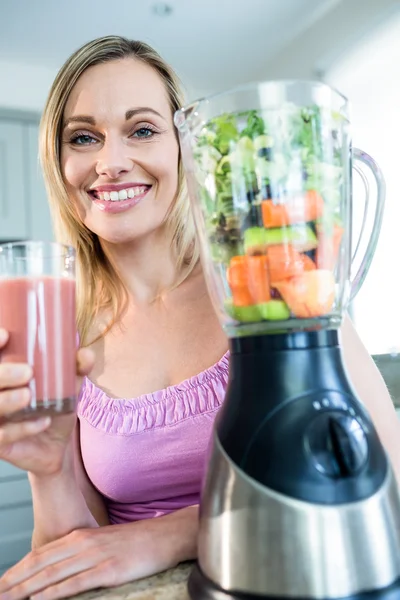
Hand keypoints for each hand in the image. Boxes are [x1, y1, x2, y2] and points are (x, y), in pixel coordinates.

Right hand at [0, 328, 93, 474]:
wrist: (56, 446)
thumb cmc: (53, 408)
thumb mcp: (68, 385)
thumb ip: (77, 367)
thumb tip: (85, 353)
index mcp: (4, 375)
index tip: (6, 335)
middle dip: (2, 374)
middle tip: (27, 372)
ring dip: (6, 400)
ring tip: (28, 396)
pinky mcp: (0, 443)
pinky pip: (2, 436)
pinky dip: (22, 428)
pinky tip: (43, 421)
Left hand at [0, 518, 186, 599]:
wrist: (163, 536)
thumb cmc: (134, 541)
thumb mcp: (101, 541)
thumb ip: (79, 551)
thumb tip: (59, 567)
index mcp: (79, 536)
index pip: (40, 554)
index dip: (17, 569)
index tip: (2, 582)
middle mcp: (82, 544)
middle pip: (40, 564)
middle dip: (15, 581)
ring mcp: (95, 556)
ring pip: (53, 574)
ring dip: (27, 589)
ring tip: (9, 598)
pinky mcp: (108, 570)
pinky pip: (76, 583)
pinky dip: (55, 592)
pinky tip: (40, 599)